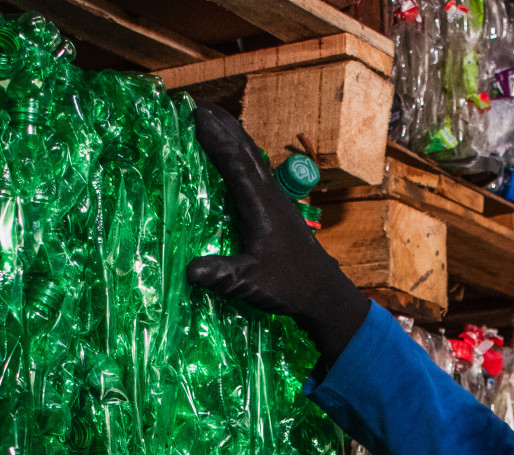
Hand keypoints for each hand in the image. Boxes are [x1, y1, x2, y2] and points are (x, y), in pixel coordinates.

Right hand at [184, 99, 370, 361]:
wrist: (324, 292)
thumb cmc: (291, 286)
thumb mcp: (252, 283)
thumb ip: (223, 275)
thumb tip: (189, 271)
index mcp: (262, 206)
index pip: (236, 163)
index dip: (215, 138)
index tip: (195, 115)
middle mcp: (270, 195)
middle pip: (246, 150)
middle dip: (222, 125)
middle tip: (197, 104)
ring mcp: (276, 200)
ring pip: (253, 157)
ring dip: (233, 135)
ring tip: (212, 118)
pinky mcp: (278, 208)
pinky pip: (256, 171)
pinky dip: (240, 154)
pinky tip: (233, 155)